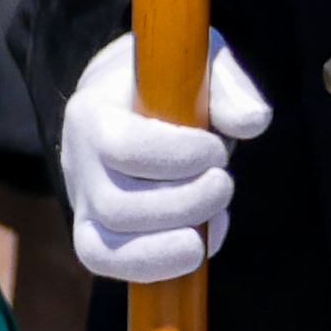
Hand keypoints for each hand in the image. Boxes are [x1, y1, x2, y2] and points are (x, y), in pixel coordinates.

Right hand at [61, 32, 272, 282]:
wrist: (128, 97)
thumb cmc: (171, 79)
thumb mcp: (201, 64)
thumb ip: (228, 87)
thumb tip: (252, 122)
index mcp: (94, 111)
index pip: (125, 148)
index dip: (179, 157)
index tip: (218, 151)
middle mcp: (78, 162)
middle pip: (117, 206)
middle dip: (185, 203)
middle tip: (224, 183)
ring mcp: (81, 202)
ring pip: (106, 248)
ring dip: (172, 242)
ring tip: (216, 216)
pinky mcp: (93, 232)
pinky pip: (108, 265)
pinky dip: (157, 265)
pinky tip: (201, 245)